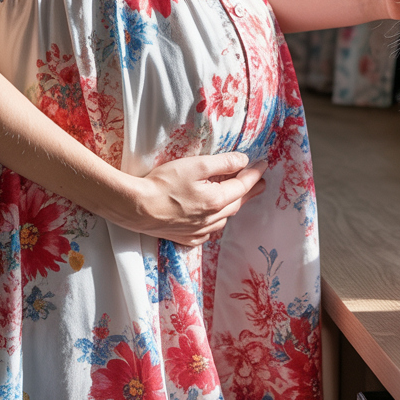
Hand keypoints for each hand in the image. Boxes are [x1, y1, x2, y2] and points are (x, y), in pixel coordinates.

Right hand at [118, 152, 266, 246]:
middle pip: (237, 203)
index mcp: (216, 200)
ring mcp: (198, 231)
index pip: (242, 186)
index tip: (263, 165)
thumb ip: (223, 163)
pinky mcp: (185, 238)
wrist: (136, 208)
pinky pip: (208, 232)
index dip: (254, 174)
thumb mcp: (196, 165)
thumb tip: (244, 161)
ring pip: (223, 219)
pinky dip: (216, 222)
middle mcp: (211, 219)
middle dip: (250, 191)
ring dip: (234, 206)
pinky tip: (214, 218)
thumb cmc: (164, 183)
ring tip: (239, 196)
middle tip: (260, 182)